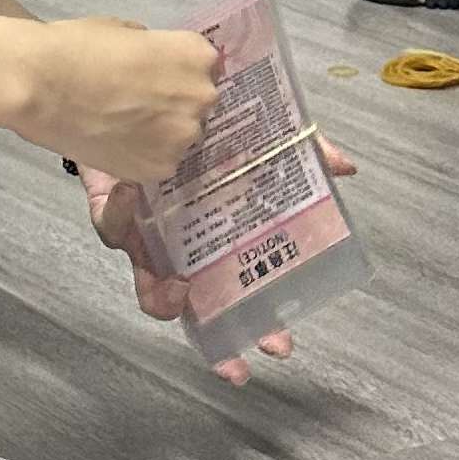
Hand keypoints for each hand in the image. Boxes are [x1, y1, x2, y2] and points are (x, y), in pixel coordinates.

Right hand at [7, 18, 220, 183]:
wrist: (41, 84)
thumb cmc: (77, 46)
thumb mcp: (126, 31)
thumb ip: (154, 51)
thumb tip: (154, 65)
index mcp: (198, 56)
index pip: (203, 68)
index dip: (176, 74)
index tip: (155, 78)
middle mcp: (202, 96)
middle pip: (196, 104)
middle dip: (171, 104)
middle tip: (134, 103)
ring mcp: (183, 136)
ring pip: (178, 136)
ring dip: (158, 132)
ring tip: (119, 125)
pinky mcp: (160, 168)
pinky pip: (159, 161)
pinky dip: (141, 155)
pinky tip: (113, 142)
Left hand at [82, 140, 358, 384]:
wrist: (140, 102)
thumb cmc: (201, 134)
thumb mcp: (258, 139)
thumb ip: (302, 153)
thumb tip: (346, 167)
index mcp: (222, 241)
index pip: (243, 296)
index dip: (257, 328)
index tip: (276, 348)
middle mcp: (185, 252)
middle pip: (200, 312)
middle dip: (217, 339)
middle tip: (236, 357)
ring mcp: (147, 243)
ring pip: (150, 289)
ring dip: (161, 296)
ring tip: (179, 284)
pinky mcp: (112, 218)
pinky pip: (112, 227)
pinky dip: (122, 212)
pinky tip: (134, 192)